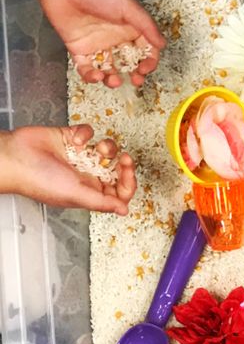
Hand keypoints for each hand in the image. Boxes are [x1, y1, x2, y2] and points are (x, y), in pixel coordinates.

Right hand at [0, 125, 134, 213]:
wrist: (15, 157)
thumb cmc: (39, 180)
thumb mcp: (76, 194)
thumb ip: (102, 202)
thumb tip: (124, 210)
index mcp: (90, 192)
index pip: (118, 191)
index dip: (128, 183)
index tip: (128, 172)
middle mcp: (86, 175)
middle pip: (116, 170)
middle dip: (123, 164)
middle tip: (124, 158)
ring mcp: (80, 156)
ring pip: (106, 149)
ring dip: (107, 147)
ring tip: (97, 148)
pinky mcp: (71, 138)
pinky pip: (88, 133)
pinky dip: (84, 134)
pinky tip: (74, 140)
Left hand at [39, 0, 164, 87]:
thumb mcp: (128, 6)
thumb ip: (146, 26)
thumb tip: (162, 44)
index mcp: (129, 26)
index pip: (144, 49)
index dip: (148, 61)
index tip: (145, 69)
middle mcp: (114, 36)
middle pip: (128, 62)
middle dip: (133, 74)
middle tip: (134, 80)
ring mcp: (96, 43)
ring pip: (108, 68)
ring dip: (112, 78)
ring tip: (112, 80)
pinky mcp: (78, 48)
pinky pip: (86, 68)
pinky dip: (91, 76)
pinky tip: (95, 76)